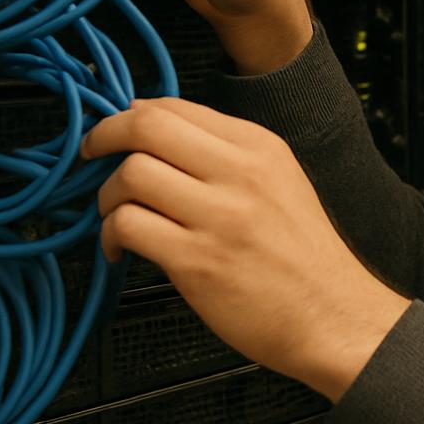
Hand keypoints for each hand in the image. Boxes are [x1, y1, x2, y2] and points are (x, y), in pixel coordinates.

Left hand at [81, 97, 408, 401]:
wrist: (333, 316)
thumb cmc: (302, 257)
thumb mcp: (279, 181)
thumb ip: (225, 154)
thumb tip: (152, 127)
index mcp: (259, 148)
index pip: (177, 107)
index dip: (130, 116)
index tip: (114, 133)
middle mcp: (240, 173)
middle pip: (147, 127)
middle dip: (104, 137)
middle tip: (91, 156)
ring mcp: (219, 217)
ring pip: (131, 175)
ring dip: (106, 196)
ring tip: (115, 216)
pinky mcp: (198, 262)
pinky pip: (129, 226)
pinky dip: (110, 235)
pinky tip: (119, 249)